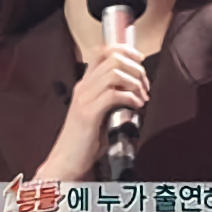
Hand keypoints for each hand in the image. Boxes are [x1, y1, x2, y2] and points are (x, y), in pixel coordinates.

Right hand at [35, 42, 150, 181]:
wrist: (66, 161)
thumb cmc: (85, 140)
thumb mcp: (100, 113)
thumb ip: (112, 98)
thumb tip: (135, 90)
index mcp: (85, 84)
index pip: (103, 51)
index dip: (125, 50)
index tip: (140, 61)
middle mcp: (83, 86)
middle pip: (112, 58)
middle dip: (135, 68)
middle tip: (145, 85)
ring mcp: (84, 99)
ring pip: (114, 73)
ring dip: (134, 82)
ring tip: (142, 97)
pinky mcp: (89, 113)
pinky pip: (114, 94)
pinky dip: (130, 97)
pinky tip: (137, 106)